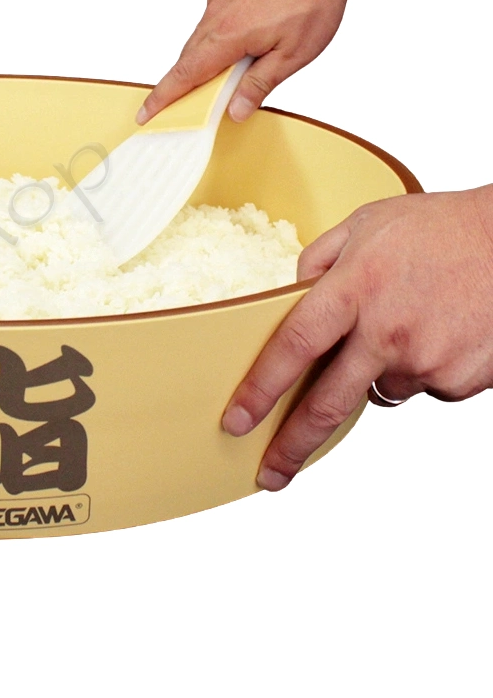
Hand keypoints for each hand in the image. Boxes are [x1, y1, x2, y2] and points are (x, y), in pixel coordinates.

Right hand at [137, 0, 356, 125]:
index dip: (162, 97)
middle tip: (198, 99)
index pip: (184, 75)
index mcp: (227, 37)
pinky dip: (221, 31)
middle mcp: (215, 16)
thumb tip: (235, 111)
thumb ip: (260, 84)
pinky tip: (249, 29)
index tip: (146, 113)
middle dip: (188, 81)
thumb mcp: (293, 54)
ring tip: (240, 60)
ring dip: (210, 55)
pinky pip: (213, 17)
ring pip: (202, 37)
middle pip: (189, 58)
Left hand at [221, 185, 492, 489]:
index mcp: (356, 287)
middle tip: (270, 472)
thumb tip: (290, 298)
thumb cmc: (442, 227)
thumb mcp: (367, 225)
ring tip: (408, 323)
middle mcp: (388, 329)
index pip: (293, 347)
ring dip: (377, 373)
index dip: (260, 390)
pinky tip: (442, 331)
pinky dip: (422, 369)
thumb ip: (319, 262)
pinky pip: (422, 388)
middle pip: (327, 405)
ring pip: (378, 391)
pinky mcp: (460, 379)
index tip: (236, 421)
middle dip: (292, 446)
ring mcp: (427, 359)